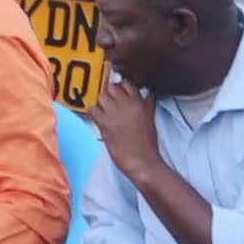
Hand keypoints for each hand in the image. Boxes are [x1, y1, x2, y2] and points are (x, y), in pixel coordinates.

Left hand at [89, 66, 162, 180]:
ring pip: (101, 96)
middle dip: (109, 94)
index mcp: (141, 102)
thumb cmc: (148, 143)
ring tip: (104, 113)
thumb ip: (147, 104)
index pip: (127, 83)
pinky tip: (98, 119)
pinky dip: (93, 113)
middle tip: (109, 105)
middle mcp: (128, 103)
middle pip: (111, 87)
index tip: (118, 94)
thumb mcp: (150, 118)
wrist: (142, 161)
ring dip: (101, 104)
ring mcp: (115, 112)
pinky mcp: (105, 122)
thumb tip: (149, 94)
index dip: (120, 87)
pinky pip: (92, 109)